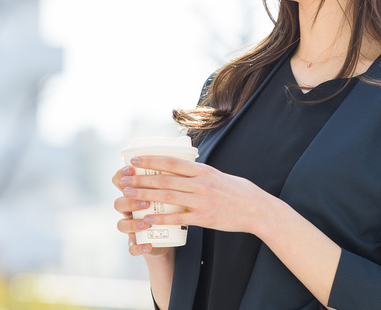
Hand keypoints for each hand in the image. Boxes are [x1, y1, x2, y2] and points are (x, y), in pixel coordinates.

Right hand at [112, 165, 172, 257]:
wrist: (171, 235)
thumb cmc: (171, 207)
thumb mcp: (170, 190)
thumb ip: (170, 175)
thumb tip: (184, 152)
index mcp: (134, 193)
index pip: (119, 181)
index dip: (122, 174)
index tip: (132, 168)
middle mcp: (129, 210)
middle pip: (118, 203)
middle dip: (130, 201)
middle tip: (145, 200)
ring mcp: (131, 227)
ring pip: (121, 225)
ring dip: (133, 223)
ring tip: (146, 222)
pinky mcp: (137, 242)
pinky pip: (131, 247)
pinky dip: (138, 247)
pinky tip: (148, 245)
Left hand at [118, 156, 277, 236]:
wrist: (258, 210)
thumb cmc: (239, 192)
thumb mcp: (219, 175)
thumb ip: (199, 173)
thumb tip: (181, 167)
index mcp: (203, 170)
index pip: (172, 162)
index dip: (151, 160)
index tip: (134, 160)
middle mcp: (201, 183)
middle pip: (165, 179)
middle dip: (141, 179)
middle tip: (122, 180)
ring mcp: (202, 201)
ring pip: (168, 197)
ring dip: (145, 196)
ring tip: (128, 196)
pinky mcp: (204, 218)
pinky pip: (179, 218)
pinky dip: (161, 218)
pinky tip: (148, 219)